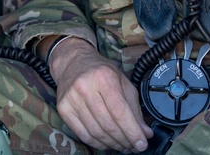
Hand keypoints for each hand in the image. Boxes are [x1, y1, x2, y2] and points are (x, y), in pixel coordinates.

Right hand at [51, 38, 152, 152]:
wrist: (73, 63)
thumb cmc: (100, 72)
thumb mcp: (122, 83)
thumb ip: (134, 108)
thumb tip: (145, 133)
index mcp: (104, 77)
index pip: (119, 111)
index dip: (132, 131)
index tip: (142, 143)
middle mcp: (85, 87)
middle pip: (108, 124)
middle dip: (124, 140)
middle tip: (133, 146)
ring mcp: (72, 99)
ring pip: (96, 132)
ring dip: (112, 144)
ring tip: (123, 145)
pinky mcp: (63, 109)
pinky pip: (83, 134)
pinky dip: (98, 143)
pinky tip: (107, 143)